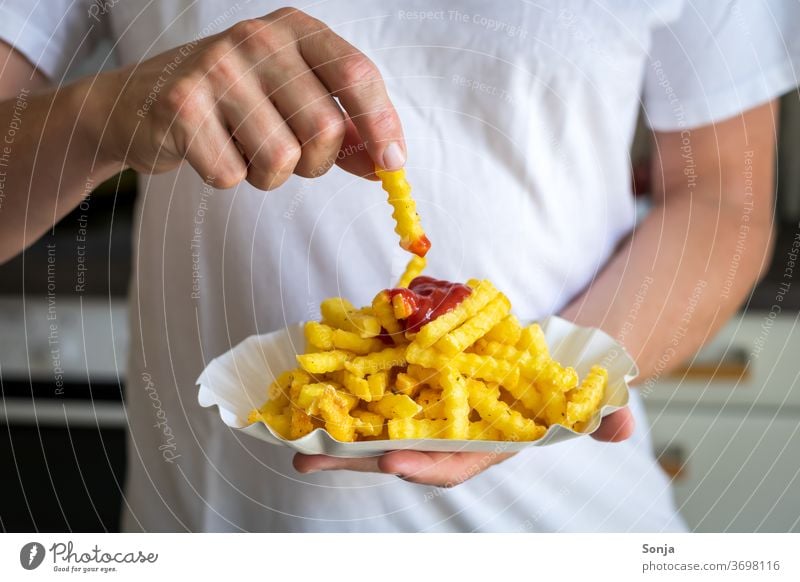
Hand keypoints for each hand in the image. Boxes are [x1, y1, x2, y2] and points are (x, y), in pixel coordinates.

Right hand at [89, 7, 402, 188]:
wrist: (140, 102)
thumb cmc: (234, 104)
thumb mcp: (294, 99)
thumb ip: (343, 127)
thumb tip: (387, 164)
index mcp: (295, 30)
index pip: (357, 74)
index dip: (382, 124)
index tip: (393, 163)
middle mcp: (257, 38)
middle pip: (325, 129)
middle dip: (316, 162)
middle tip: (289, 155)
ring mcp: (216, 69)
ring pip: (282, 160)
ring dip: (270, 174)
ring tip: (243, 147)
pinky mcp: (181, 108)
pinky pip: (233, 176)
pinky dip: (227, 177)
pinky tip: (209, 148)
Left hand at [294, 407, 634, 486]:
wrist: (549, 360)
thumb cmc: (566, 384)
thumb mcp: (589, 397)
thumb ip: (604, 414)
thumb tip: (625, 425)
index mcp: (488, 445)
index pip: (455, 463)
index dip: (424, 467)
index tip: (390, 463)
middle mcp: (453, 432)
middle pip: (400, 450)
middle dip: (356, 458)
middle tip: (309, 457)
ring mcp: (434, 408)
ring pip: (382, 425)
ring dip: (340, 432)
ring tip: (294, 436)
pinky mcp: (421, 379)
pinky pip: (382, 389)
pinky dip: (352, 390)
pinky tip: (319, 387)